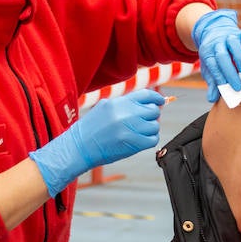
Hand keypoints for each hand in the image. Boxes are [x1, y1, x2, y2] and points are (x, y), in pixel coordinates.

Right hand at [29, 90, 163, 195]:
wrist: (80, 147)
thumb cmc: (91, 128)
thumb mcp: (105, 107)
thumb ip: (125, 103)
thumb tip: (147, 102)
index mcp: (119, 103)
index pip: (146, 95)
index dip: (156, 97)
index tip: (160, 101)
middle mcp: (127, 114)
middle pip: (153, 111)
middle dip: (151, 115)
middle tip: (144, 121)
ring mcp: (131, 129)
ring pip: (155, 126)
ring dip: (150, 129)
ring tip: (139, 131)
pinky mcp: (133, 144)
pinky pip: (153, 139)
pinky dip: (150, 140)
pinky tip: (141, 140)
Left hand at [191, 9, 240, 103]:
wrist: (214, 32)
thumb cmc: (214, 55)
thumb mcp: (209, 68)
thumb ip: (212, 83)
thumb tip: (211, 98)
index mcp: (208, 52)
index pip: (212, 65)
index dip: (219, 77)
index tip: (225, 88)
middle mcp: (218, 43)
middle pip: (222, 56)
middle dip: (230, 72)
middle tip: (237, 86)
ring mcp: (230, 37)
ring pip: (234, 44)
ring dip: (240, 59)